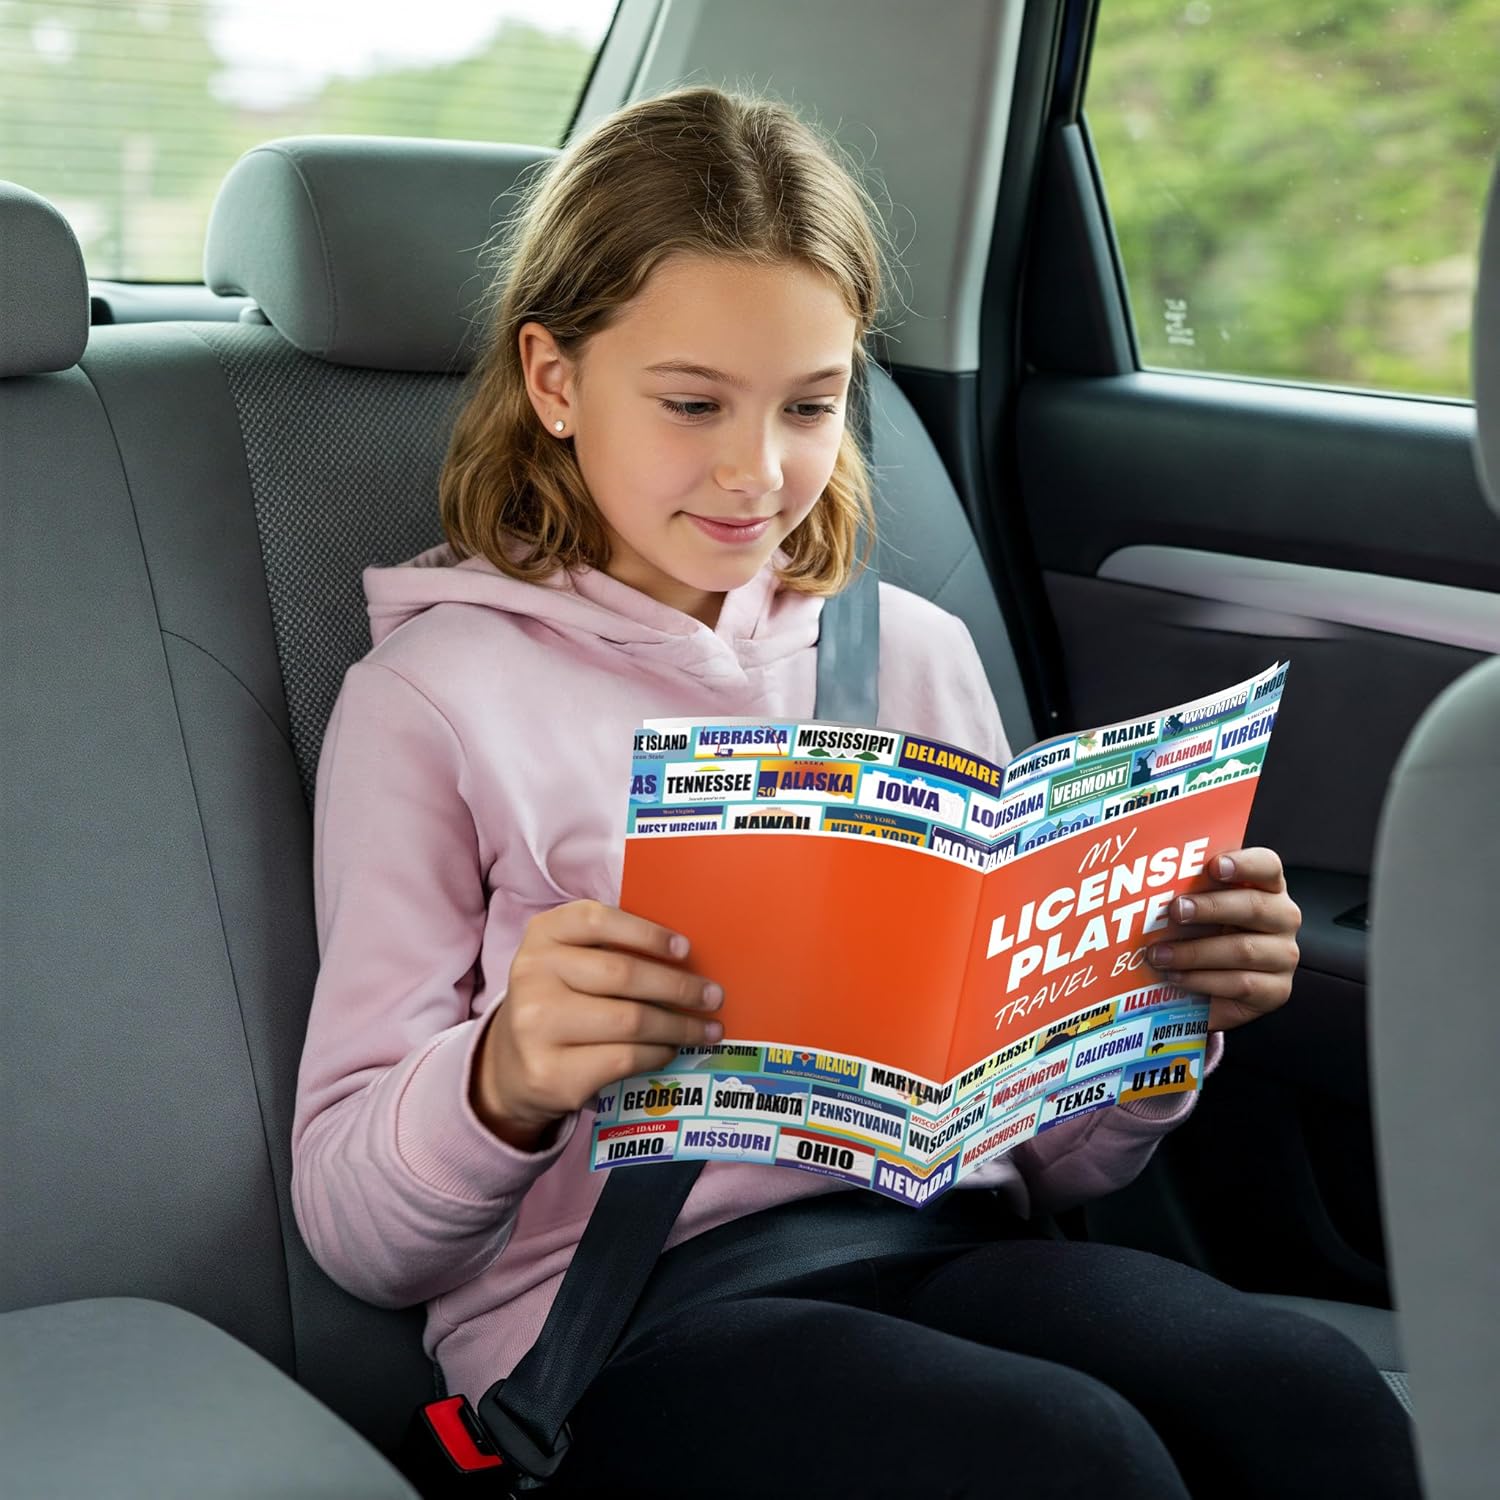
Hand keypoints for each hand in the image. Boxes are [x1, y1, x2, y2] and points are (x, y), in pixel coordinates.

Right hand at [471, 900, 723, 1149]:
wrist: (510, 1065)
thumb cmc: (559, 1001)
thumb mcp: (569, 962)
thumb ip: (611, 949)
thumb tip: (687, 959)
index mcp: (542, 935)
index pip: (596, 920)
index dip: (646, 933)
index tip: (685, 950)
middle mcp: (533, 974)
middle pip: (623, 975)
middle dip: (679, 987)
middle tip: (712, 996)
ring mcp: (537, 1026)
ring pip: (630, 1021)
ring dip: (679, 1026)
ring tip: (707, 1029)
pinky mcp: (551, 1072)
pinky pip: (624, 1058)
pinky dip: (657, 1053)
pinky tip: (669, 1050)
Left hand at [1146, 847, 1300, 1032]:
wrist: (1220, 985)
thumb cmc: (1206, 934)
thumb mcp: (1200, 909)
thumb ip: (1189, 891)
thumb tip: (1145, 884)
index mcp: (1267, 887)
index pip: (1267, 865)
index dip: (1244, 863)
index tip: (1214, 866)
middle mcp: (1282, 917)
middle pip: (1254, 906)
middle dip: (1210, 908)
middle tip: (1175, 911)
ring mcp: (1283, 955)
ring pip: (1243, 950)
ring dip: (1194, 952)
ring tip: (1160, 955)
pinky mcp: (1276, 990)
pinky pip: (1240, 984)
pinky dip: (1204, 981)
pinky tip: (1178, 977)